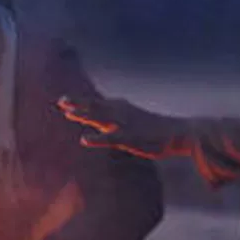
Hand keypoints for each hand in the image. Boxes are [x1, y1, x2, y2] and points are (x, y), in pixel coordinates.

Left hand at [58, 94, 187, 158]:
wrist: (179, 133)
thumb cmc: (156, 131)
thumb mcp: (134, 123)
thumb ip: (117, 123)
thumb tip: (103, 125)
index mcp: (122, 109)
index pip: (96, 103)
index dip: (79, 101)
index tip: (62, 100)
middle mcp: (121, 113)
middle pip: (95, 106)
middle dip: (77, 103)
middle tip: (60, 100)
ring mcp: (125, 124)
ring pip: (100, 117)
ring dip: (84, 114)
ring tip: (67, 113)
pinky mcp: (131, 137)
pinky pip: (110, 137)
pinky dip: (96, 138)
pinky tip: (83, 139)